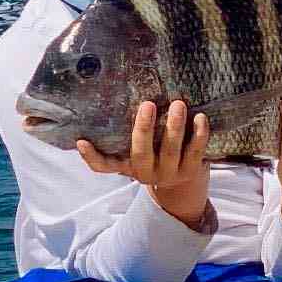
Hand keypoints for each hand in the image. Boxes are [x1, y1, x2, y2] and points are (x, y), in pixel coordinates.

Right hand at [77, 100, 211, 229]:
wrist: (184, 186)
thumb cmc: (155, 156)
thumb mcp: (137, 151)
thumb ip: (127, 134)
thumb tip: (117, 96)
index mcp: (127, 166)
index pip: (104, 166)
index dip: (92, 156)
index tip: (81, 141)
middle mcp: (146, 172)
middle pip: (141, 153)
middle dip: (144, 129)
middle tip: (147, 104)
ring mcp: (169, 173)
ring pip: (170, 151)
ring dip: (174, 127)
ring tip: (177, 104)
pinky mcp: (191, 171)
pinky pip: (195, 152)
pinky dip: (199, 134)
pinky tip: (200, 117)